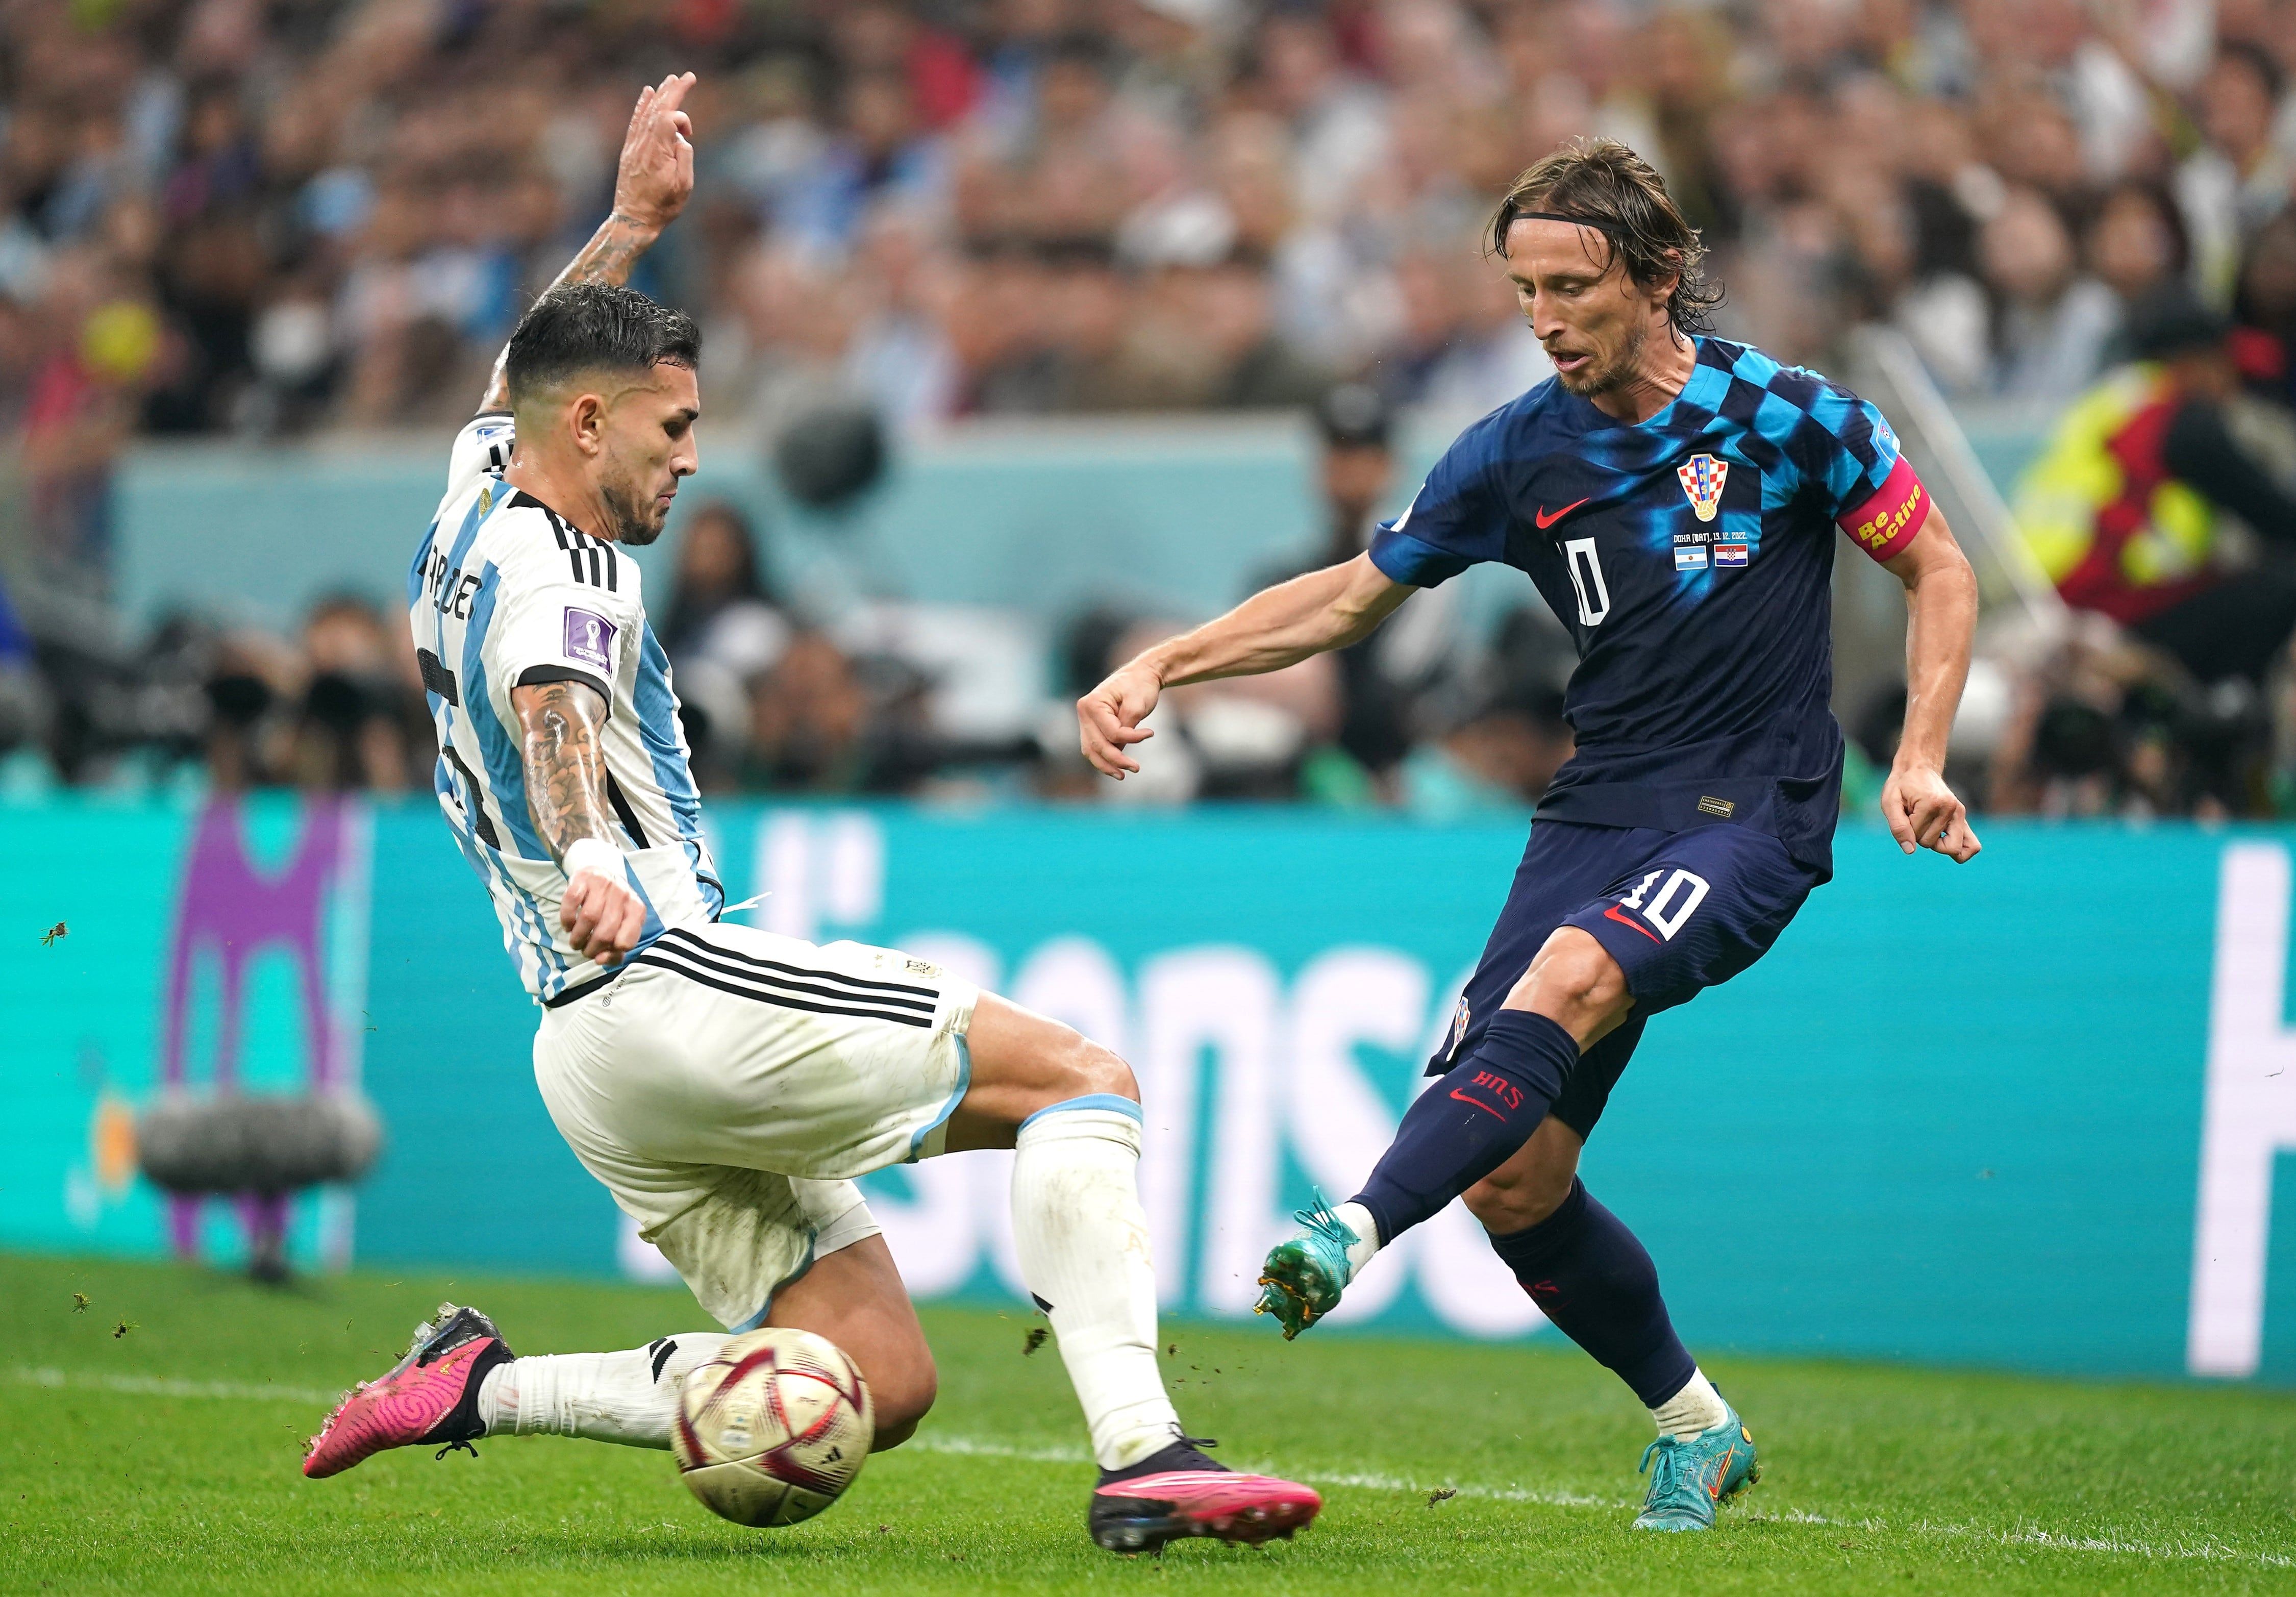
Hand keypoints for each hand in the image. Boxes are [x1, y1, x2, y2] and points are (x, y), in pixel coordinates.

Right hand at [561, 865, 647, 964]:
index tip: (599, 955)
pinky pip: (572, 901)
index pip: (626, 940)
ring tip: (575, 941)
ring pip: (589, 917)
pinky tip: (568, 925)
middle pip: (606, 932)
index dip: (611, 953)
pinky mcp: (583, 878)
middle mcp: (623, 895)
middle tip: (584, 950)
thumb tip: (600, 960)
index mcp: (637, 910)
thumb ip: (616, 948)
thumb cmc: (612, 906)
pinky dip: (567, 918)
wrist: (603, 873)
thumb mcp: (622, 925)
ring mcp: (604, 885)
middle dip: (591, 948)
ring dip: (578, 936)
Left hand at [612, 72, 695, 231]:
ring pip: (647, 112)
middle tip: (688, 76)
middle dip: (674, 90)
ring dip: (660, 94)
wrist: (633, 219)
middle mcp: (643, 143)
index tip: (690, 135)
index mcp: (657, 151)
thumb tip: (681, 138)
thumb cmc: (662, 206)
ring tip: (670, 79)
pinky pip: (636, 121)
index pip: (669, 118)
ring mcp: (634, 145)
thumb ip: (685, 157)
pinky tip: (648, 93)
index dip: (683, 118)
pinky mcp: (629, 149)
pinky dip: (643, 105)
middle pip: (658, 109)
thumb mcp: (683, 187)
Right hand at [1077, 662, 1162, 777]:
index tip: (1150, 733)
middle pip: (1097, 745)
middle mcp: (1084, 712)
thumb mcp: (1137, 705)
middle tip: (1136, 768)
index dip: (1131, 738)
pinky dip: (1103, 758)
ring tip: (1122, 775)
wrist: (1141, 674)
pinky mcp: (1091, 726)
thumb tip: (1119, 751)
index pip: (1111, 732)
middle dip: (1116, 760)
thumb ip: (1127, 729)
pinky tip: (1115, 768)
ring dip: (1106, 765)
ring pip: (1091, 750)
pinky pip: (1093, 747)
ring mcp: (1085, 720)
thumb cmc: (1140, 685)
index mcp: (1092, 703)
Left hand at [1881, 762, 1980, 861]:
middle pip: (1932, 844)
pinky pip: (1972, 846)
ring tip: (1927, 826)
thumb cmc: (1901, 786)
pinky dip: (1959, 852)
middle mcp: (1951, 808)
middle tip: (1915, 819)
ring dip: (1934, 841)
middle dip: (1919, 837)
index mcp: (1932, 803)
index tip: (1905, 812)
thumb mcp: (1890, 803)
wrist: (1918, 768)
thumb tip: (1910, 851)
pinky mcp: (1963, 817)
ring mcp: (1960, 813)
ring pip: (1951, 849)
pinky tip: (1946, 843)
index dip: (1906, 829)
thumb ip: (1898, 827)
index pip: (1917, 836)